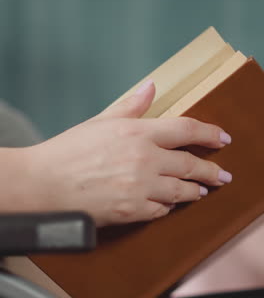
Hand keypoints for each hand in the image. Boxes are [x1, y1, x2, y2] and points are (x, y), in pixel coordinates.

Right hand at [27, 80, 231, 226]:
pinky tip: (169, 206)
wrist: (45, 183)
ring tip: (202, 191)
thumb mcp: (100, 122)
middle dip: (212, 171)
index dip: (209, 133)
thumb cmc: (69, 151)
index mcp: (137, 133)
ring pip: (180, 191)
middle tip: (223, 175)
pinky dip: (167, 208)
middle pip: (190, 165)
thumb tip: (151, 87)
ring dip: (195, 191)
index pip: (186, 129)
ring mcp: (140, 187)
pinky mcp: (132, 211)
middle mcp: (144, 160)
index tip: (223, 139)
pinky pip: (160, 211)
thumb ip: (130, 106)